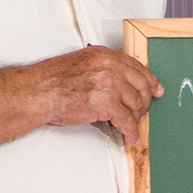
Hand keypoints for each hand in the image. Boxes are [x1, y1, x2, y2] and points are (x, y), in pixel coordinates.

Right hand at [32, 45, 161, 144]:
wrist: (36, 92)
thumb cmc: (51, 82)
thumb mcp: (81, 65)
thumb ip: (102, 69)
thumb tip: (120, 83)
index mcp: (104, 55)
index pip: (137, 68)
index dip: (150, 81)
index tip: (157, 90)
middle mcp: (110, 66)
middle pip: (141, 87)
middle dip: (144, 103)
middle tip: (142, 113)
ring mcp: (110, 84)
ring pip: (136, 105)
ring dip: (136, 119)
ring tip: (132, 125)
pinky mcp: (107, 103)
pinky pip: (127, 120)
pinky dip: (131, 131)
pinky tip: (130, 136)